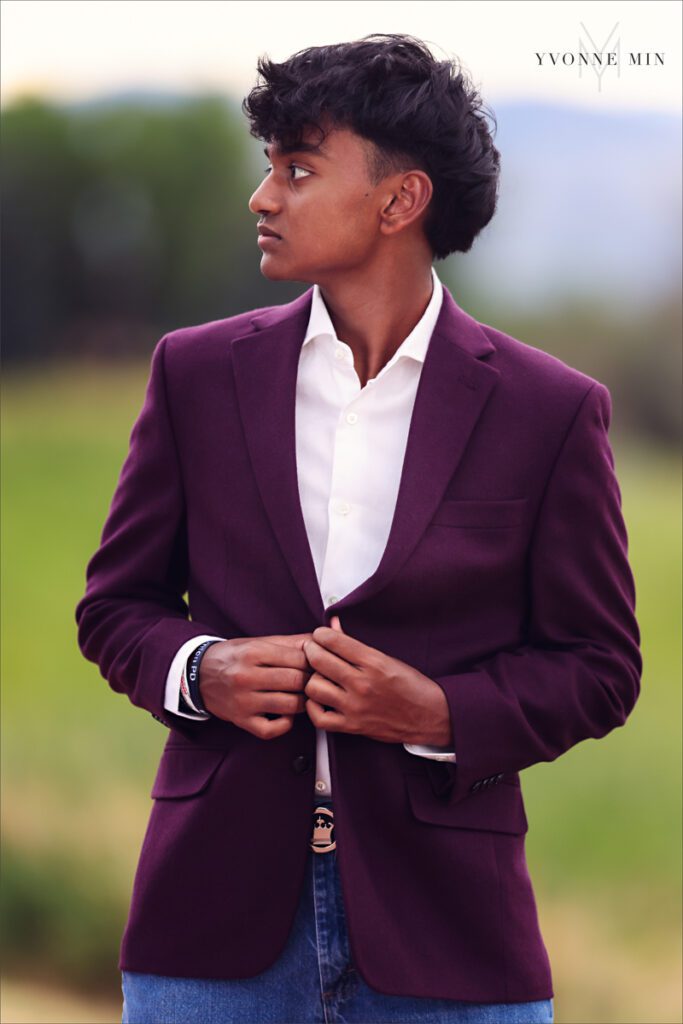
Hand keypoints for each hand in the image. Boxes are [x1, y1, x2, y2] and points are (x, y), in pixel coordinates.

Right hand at [199, 634, 312, 739]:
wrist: (198, 675)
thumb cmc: (235, 657)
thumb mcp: (258, 643)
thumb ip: (290, 642)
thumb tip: (321, 641)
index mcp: (253, 652)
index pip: (298, 658)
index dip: (313, 662)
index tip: (317, 665)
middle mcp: (246, 676)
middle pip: (296, 681)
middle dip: (311, 681)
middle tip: (316, 681)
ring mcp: (243, 701)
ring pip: (289, 705)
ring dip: (302, 702)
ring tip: (302, 696)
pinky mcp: (241, 720)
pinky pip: (272, 729)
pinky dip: (285, 723)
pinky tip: (286, 713)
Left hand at [303, 617, 451, 745]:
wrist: (429, 715)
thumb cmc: (410, 685)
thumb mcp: (386, 658)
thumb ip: (356, 644)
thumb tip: (333, 624)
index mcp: (374, 663)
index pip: (334, 641)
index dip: (320, 634)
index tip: (319, 635)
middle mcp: (363, 684)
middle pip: (319, 660)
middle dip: (311, 651)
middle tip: (313, 650)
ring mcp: (356, 707)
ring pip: (314, 687)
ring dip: (313, 679)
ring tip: (319, 676)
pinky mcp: (353, 726)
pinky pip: (319, 717)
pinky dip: (313, 707)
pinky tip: (320, 699)